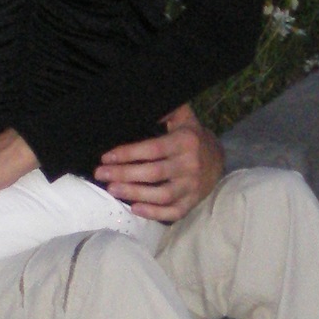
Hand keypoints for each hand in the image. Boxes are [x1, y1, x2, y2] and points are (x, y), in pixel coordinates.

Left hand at [94, 105, 224, 221]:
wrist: (217, 159)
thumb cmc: (190, 136)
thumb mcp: (182, 117)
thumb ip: (166, 109)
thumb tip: (138, 105)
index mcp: (185, 141)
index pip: (152, 149)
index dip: (128, 153)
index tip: (106, 157)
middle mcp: (190, 164)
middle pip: (153, 173)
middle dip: (124, 174)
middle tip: (101, 174)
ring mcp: (192, 186)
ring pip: (162, 195)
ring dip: (135, 193)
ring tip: (112, 190)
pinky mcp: (192, 202)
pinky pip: (172, 212)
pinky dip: (153, 213)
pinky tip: (134, 208)